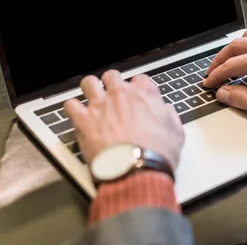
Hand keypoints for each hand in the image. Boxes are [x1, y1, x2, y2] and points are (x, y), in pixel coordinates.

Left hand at [64, 71, 184, 168]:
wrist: (136, 169)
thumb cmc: (156, 153)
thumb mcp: (176, 132)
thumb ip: (169, 115)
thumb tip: (166, 111)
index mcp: (144, 94)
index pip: (140, 79)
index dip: (138, 88)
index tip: (137, 97)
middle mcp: (121, 94)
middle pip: (112, 76)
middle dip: (112, 84)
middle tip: (114, 97)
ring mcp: (100, 105)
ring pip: (89, 83)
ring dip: (91, 89)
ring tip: (92, 99)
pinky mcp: (83, 120)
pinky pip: (70, 105)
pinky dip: (72, 109)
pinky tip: (76, 115)